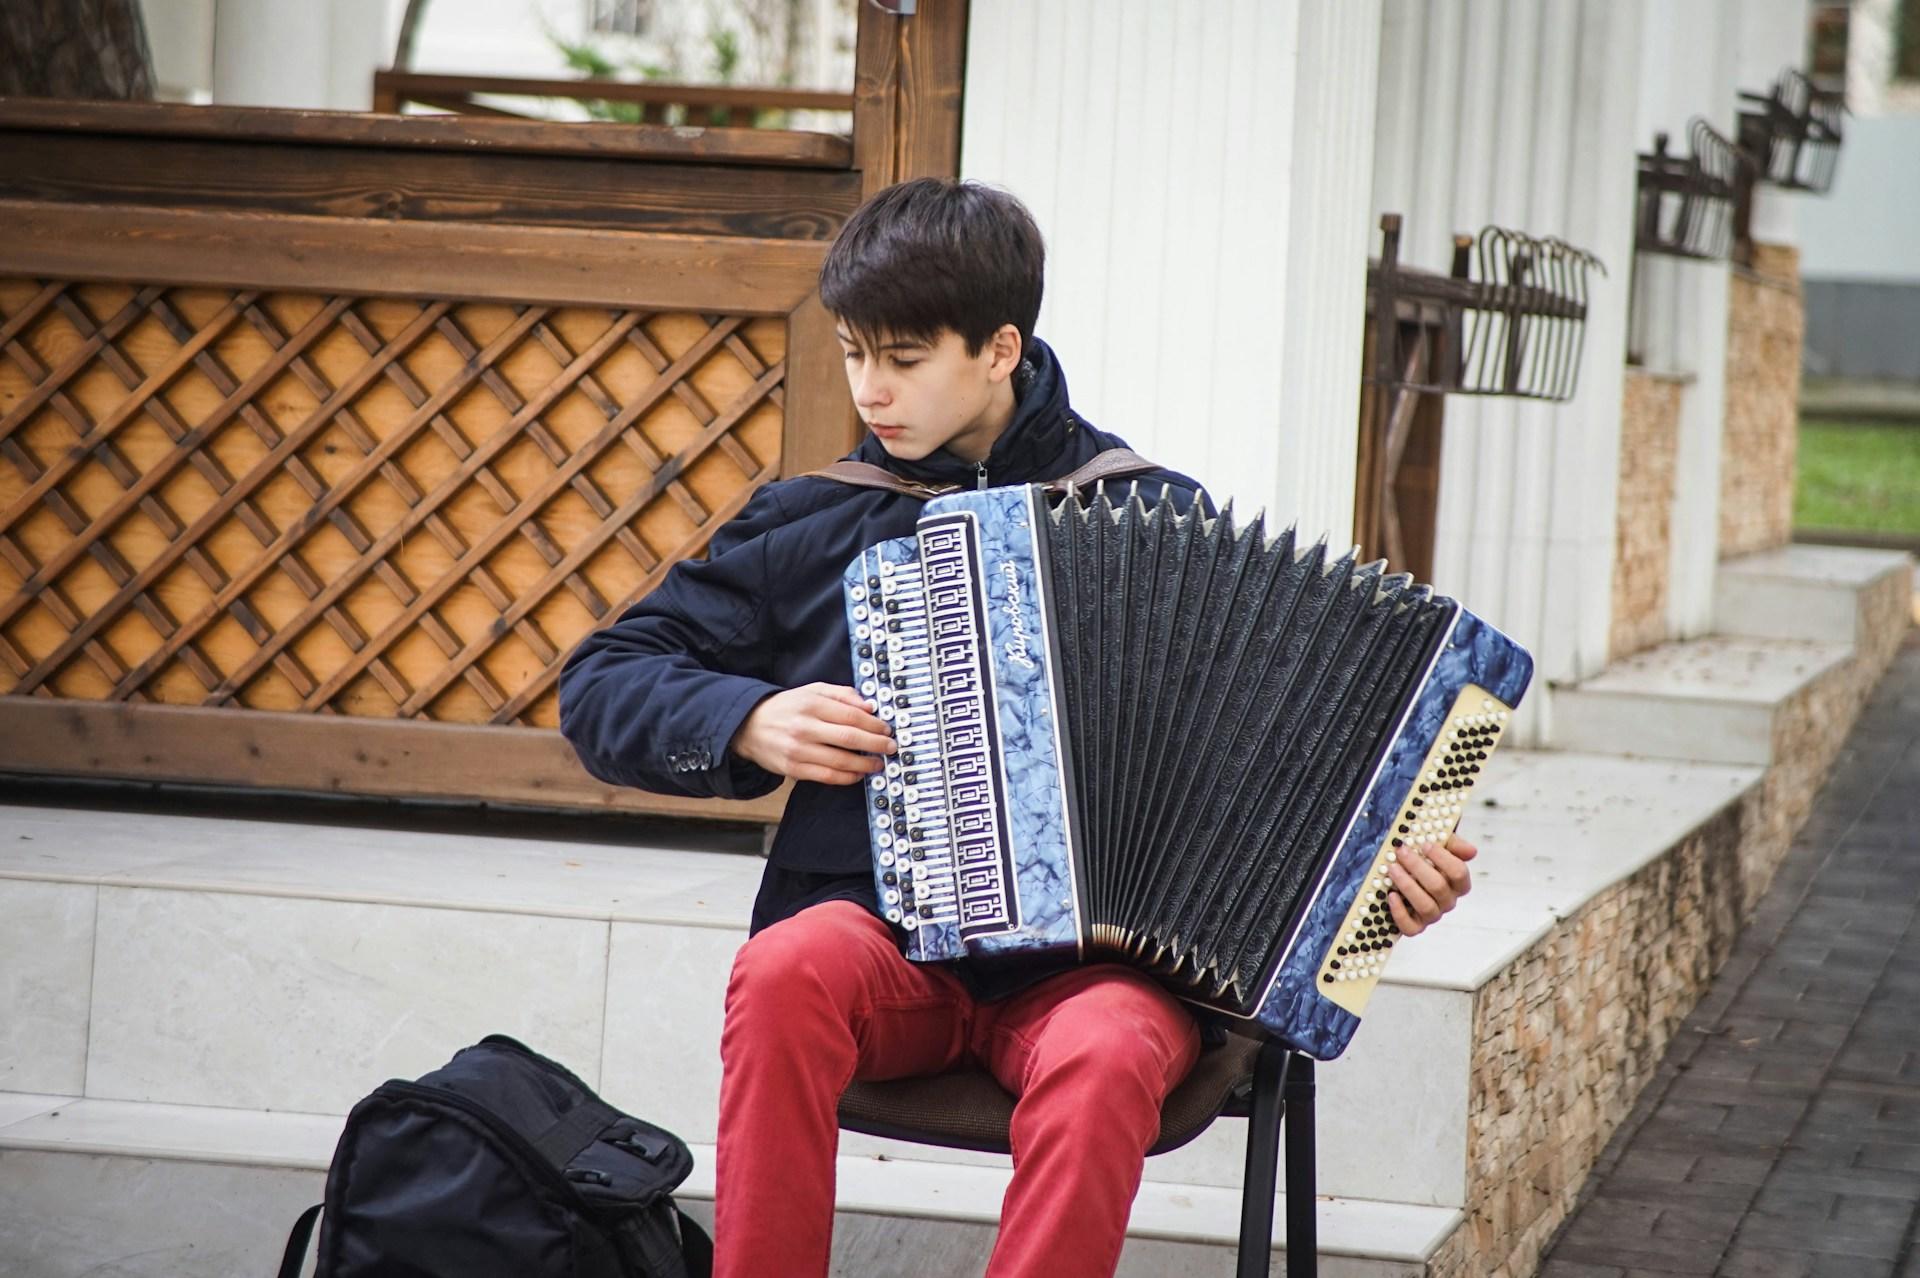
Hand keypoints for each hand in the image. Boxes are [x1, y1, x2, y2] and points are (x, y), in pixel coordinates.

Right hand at [730, 683, 895, 784]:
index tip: (887, 729)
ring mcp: (798, 750)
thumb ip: (841, 694)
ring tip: (878, 764)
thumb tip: (869, 706)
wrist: (749, 726)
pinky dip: (846, 777)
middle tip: (890, 748)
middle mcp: (805, 727)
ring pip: (840, 761)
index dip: (874, 724)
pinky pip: (827, 776)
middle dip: (876, 745)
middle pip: (850, 738)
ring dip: (865, 764)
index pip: (852, 715)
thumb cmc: (787, 708)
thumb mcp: (812, 691)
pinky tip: (857, 774)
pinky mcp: (793, 769)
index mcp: (811, 704)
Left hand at [1387, 832, 1475, 936]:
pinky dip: (1399, 912)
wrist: (1404, 875)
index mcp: (1457, 883)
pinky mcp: (1415, 926)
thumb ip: (1454, 845)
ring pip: (1425, 906)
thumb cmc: (1424, 861)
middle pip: (1438, 887)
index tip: (1425, 844)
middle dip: (1417, 867)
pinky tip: (1391, 895)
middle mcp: (1447, 901)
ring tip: (1392, 869)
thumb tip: (1471, 851)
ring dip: (1407, 885)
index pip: (1459, 873)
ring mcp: (1432, 915)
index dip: (1442, 858)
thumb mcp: (1439, 847)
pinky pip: (1410, 927)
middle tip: (1401, 852)